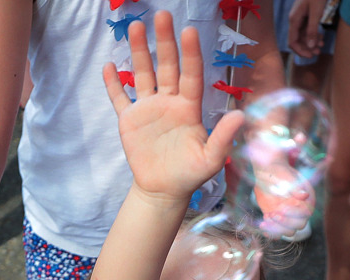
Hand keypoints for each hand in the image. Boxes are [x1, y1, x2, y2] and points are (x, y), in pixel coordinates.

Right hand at [102, 12, 243, 202]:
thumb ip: (223, 138)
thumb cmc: (190, 175)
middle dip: (165, 41)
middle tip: (162, 16)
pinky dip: (113, 84)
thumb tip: (241, 115)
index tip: (189, 31)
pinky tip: (108, 66)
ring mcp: (148, 109)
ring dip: (139, 52)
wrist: (163, 191)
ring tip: (136, 27)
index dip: (190, 54)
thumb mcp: (211, 159)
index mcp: (189, 108)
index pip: (191, 75)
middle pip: (167, 66)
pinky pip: (119, 98)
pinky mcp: (130, 121)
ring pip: (143, 74)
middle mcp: (169, 102)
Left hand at [253, 164, 315, 237]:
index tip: (281, 208)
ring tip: (267, 217)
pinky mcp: (277, 221)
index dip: (294, 213)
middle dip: (285, 222)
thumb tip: (304, 196)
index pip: (305, 213)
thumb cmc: (280, 172)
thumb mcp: (287, 177)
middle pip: (298, 225)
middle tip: (272, 214)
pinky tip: (263, 225)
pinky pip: (276, 232)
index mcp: (306, 200)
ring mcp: (288, 217)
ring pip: (288, 232)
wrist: (268, 173)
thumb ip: (295, 187)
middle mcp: (299, 211)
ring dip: (277, 228)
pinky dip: (270, 232)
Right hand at [288, 0, 326, 59]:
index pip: (292, 41)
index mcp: (294, 19)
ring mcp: (300, 18)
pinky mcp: (306, 16)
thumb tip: (310, 46)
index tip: (310, 56)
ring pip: (303, 35)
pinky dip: (314, 34)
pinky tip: (321, 37)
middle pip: (298, 39)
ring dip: (312, 41)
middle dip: (307, 47)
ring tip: (322, 45)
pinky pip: (307, 29)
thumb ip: (312, 30)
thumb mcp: (316, 13)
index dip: (300, 50)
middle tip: (319, 52)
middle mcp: (295, 20)